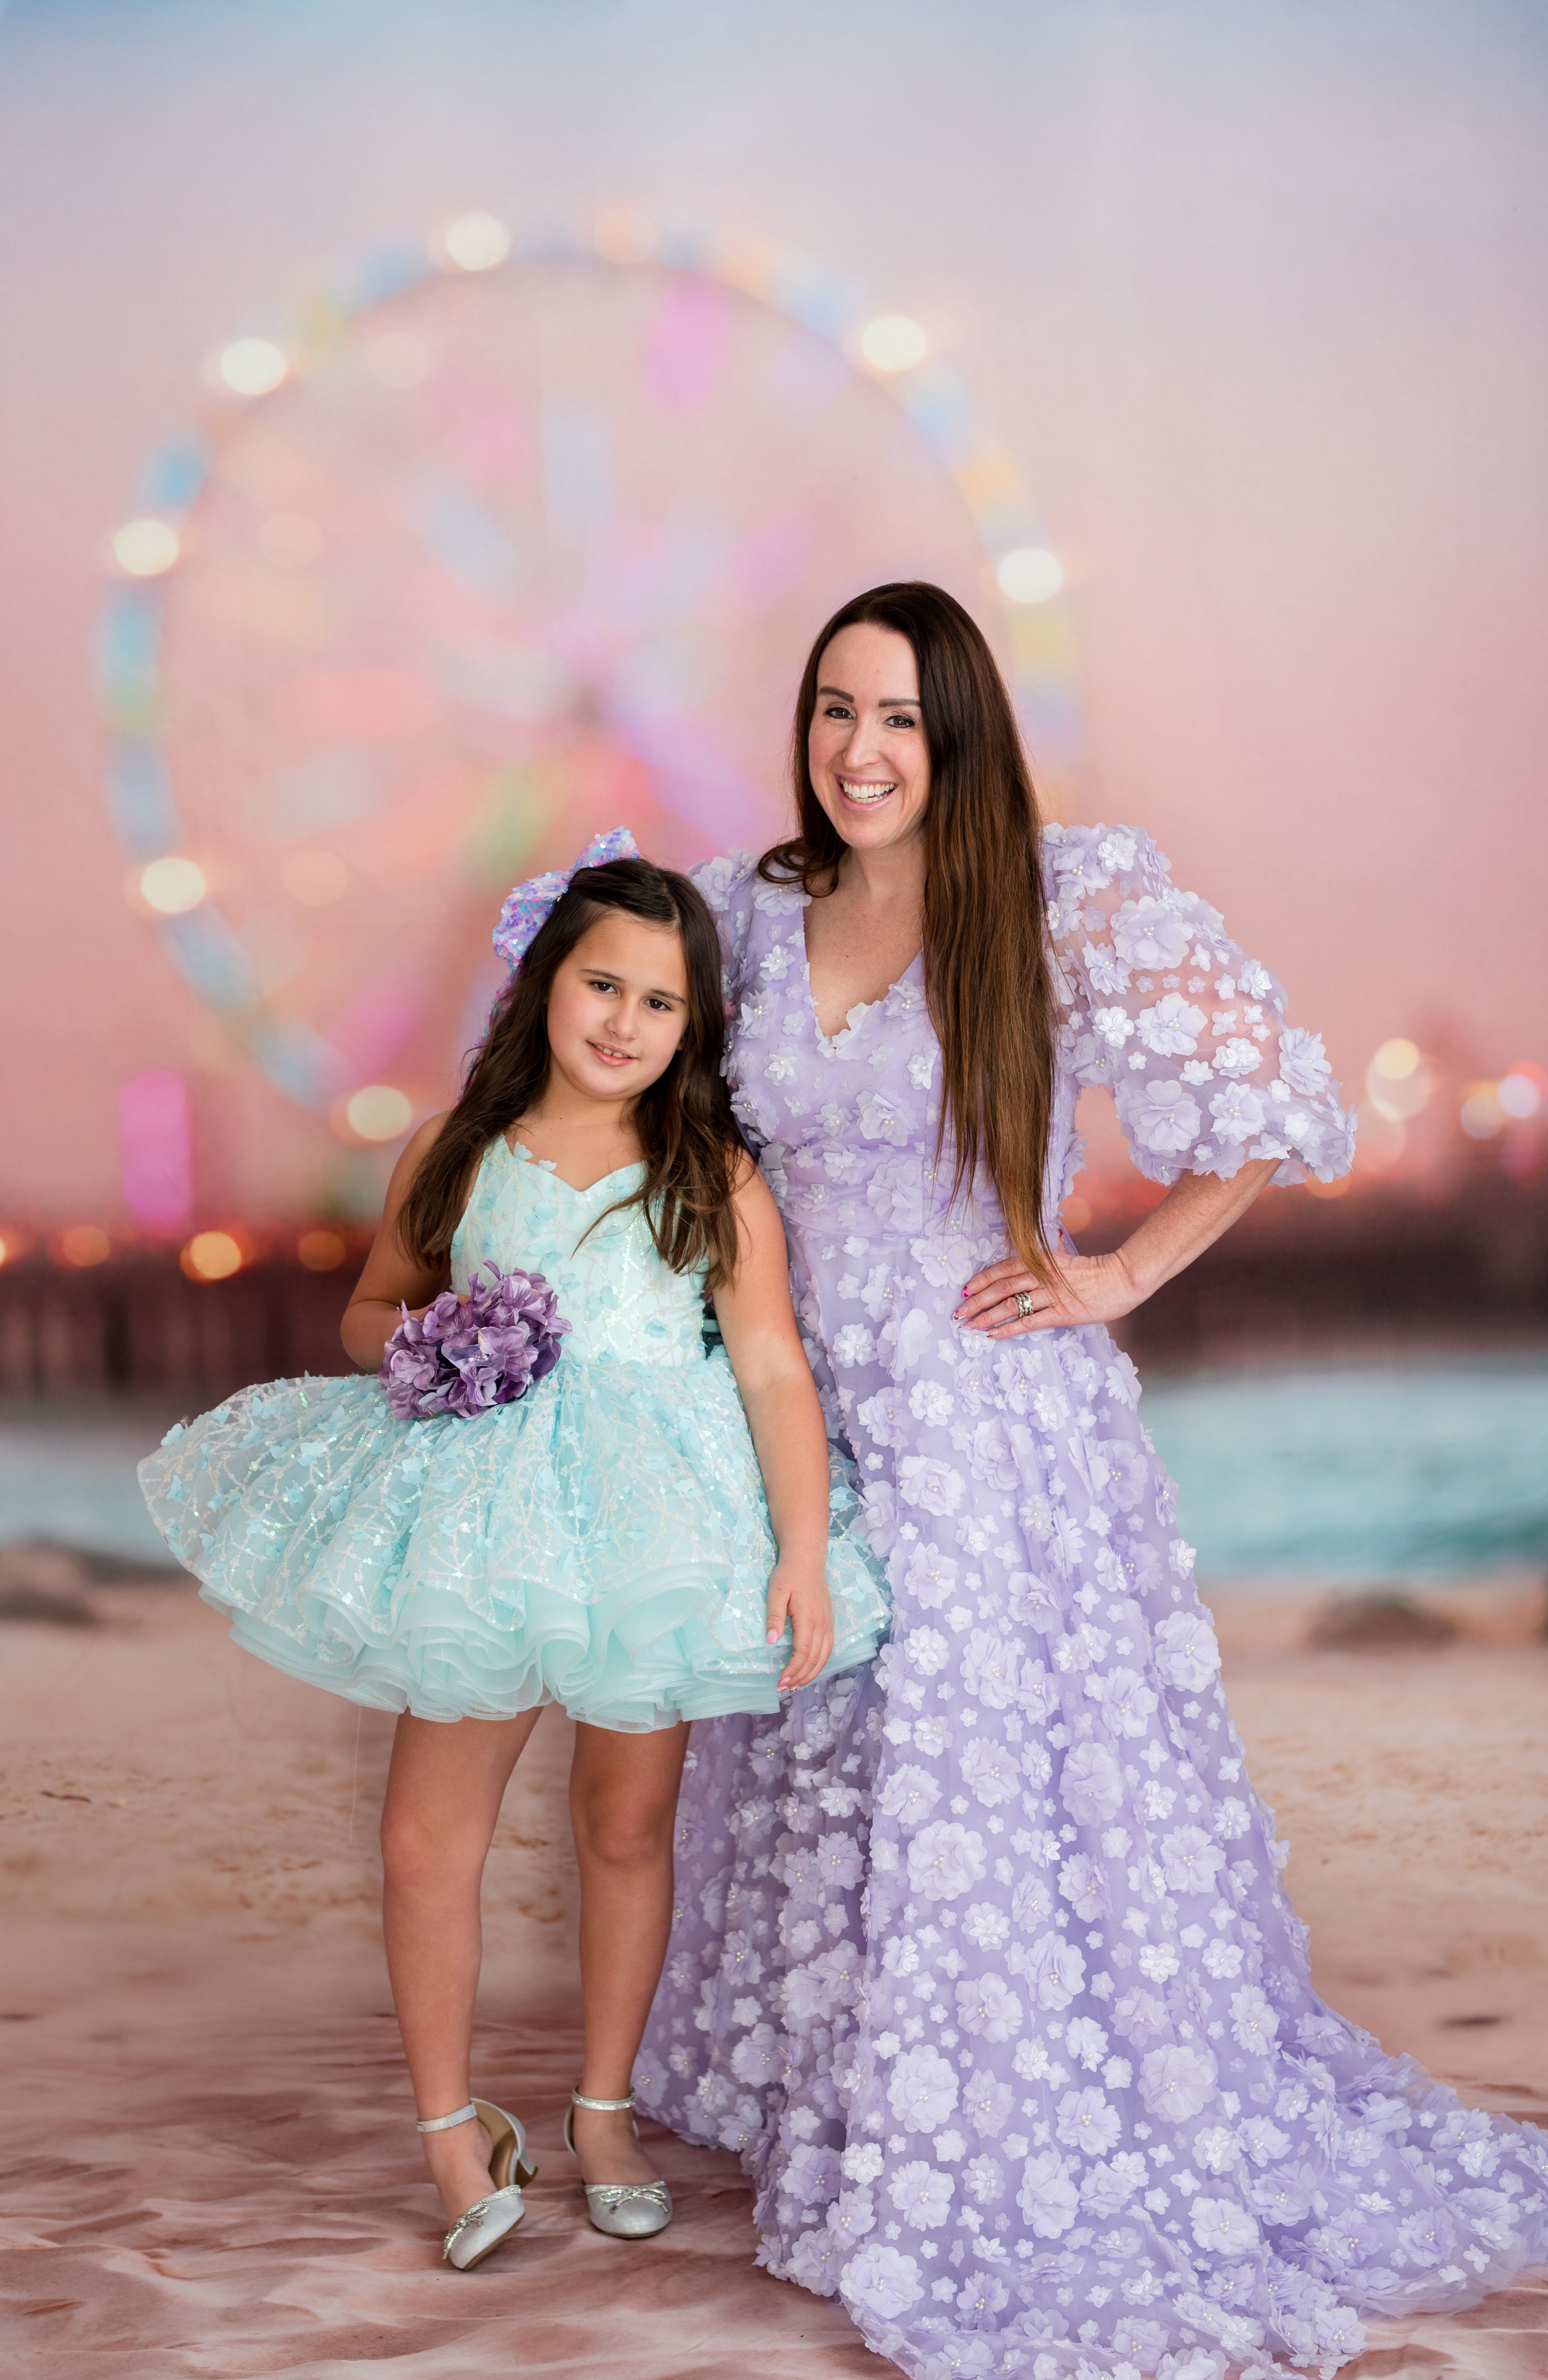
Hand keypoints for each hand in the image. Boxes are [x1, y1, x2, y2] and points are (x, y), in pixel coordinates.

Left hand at [766, 1559, 834, 1691]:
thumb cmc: (788, 1575)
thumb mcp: (776, 1592)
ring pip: (824, 1657)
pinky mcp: (829, 1622)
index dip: (793, 1670)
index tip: (780, 1682)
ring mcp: (828, 1623)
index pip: (803, 1652)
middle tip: (783, 1688)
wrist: (807, 1560)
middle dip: (800, 1677)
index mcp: (808, 1618)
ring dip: (811, 1674)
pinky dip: (820, 1663)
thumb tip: (770, 1642)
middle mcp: (822, 1624)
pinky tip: (810, 1669)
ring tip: (796, 1685)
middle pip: (815, 1659)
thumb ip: (774, 1617)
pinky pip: (828, 1649)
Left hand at [956, 1248, 1143, 1337]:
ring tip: (969, 1326)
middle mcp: (1040, 1275)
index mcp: (1039, 1260)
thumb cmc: (1094, 1269)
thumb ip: (1045, 1258)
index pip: (1002, 1269)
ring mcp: (1050, 1295)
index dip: (981, 1279)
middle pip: (1000, 1288)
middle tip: (959, 1313)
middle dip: (976, 1301)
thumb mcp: (1065, 1257)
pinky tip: (993, 1335)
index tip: (965, 1289)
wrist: (1121, 1278)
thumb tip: (1032, 1254)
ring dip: (986, 1317)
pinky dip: (1008, 1329)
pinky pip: (1028, 1323)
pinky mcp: (1060, 1313)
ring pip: (1010, 1306)